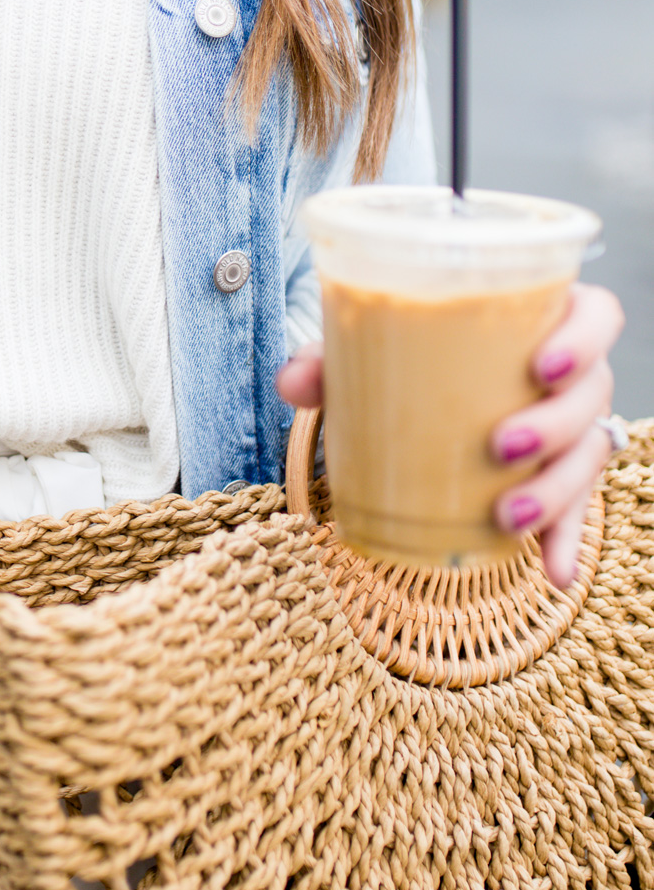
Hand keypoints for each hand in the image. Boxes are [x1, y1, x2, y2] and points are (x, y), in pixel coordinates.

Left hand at [276, 283, 624, 588]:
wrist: (420, 392)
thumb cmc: (414, 357)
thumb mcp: (377, 349)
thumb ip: (335, 357)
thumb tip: (292, 379)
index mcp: (542, 320)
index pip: (597, 315)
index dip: (584, 338)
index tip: (543, 367)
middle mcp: (572, 374)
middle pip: (594, 393)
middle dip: (555, 424)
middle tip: (501, 446)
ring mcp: (573, 427)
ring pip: (588, 455)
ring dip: (557, 491)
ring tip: (506, 517)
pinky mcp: (561, 477)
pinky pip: (575, 512)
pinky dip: (563, 543)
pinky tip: (553, 574)